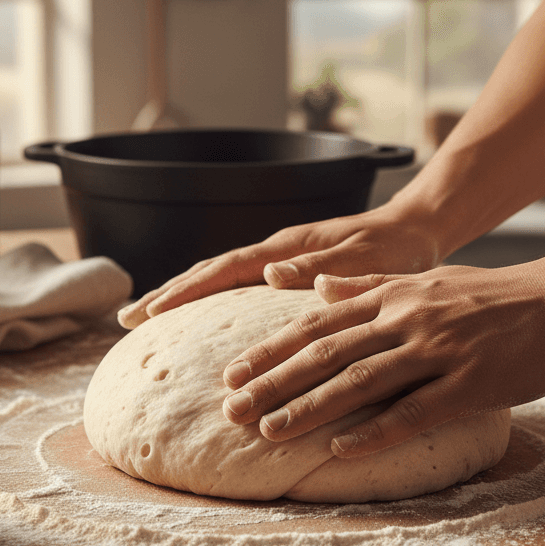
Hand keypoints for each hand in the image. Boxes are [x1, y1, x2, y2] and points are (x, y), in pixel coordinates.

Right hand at [117, 200, 438, 328]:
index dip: (184, 290)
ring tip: (148, 316)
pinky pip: (238, 282)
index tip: (149, 310)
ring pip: (220, 276)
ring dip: (183, 294)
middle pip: (209, 271)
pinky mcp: (291, 269)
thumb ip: (321, 266)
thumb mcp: (366, 260)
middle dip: (167, 293)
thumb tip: (269, 273)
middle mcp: (278, 251)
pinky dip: (211, 296)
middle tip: (127, 317)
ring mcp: (281, 259)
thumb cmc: (396, 247)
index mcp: (288, 248)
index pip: (224, 269)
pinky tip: (203, 315)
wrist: (418, 228)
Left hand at [220, 260, 544, 457]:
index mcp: (393, 296)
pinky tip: (340, 449)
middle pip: (326, 352)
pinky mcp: (471, 382)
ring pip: (360, 380)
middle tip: (231, 407)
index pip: (317, 322)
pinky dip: (375, 431)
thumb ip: (369, 286)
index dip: (271, 348)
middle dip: (273, 381)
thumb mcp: (427, 280)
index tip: (233, 370)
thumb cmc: (494, 295)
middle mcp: (406, 318)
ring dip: (310, 407)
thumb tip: (315, 285)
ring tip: (269, 431)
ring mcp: (438, 350)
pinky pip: (415, 411)